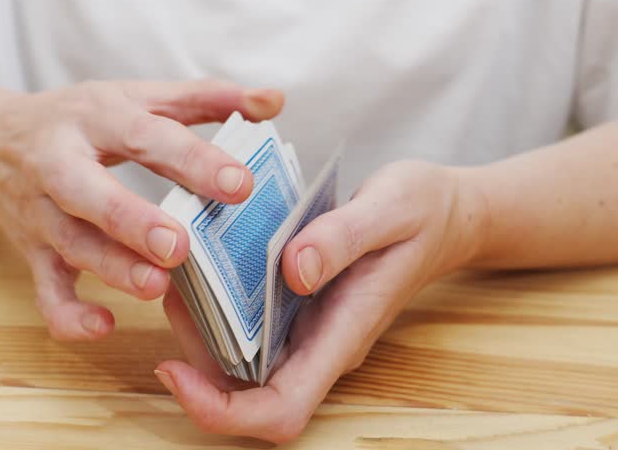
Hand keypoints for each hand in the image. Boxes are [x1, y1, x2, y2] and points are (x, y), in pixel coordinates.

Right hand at [0, 79, 282, 339]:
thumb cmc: (80, 119)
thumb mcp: (138, 96)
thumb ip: (207, 98)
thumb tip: (274, 100)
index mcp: (95, 117)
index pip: (145, 136)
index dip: (192, 160)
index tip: (240, 184)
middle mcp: (58, 163)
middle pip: (88, 192)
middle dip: (130, 220)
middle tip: (179, 246)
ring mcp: (41, 212)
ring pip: (69, 244)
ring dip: (110, 268)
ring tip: (156, 286)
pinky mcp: (32, 252)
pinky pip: (44, 290)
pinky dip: (67, 314)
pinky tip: (103, 325)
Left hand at [156, 161, 487, 442]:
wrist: (445, 215)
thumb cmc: (424, 212)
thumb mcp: (391, 207)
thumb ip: (343, 238)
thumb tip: (294, 271)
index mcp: (344, 334)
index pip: (281, 409)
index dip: (221, 410)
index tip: (173, 371)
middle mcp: (321, 346)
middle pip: (245, 393)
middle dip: (193, 358)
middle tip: (172, 292)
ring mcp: (310, 332)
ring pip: (239, 361)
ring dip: (198, 329)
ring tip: (181, 273)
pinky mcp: (301, 310)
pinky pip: (249, 327)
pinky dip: (216, 306)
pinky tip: (205, 263)